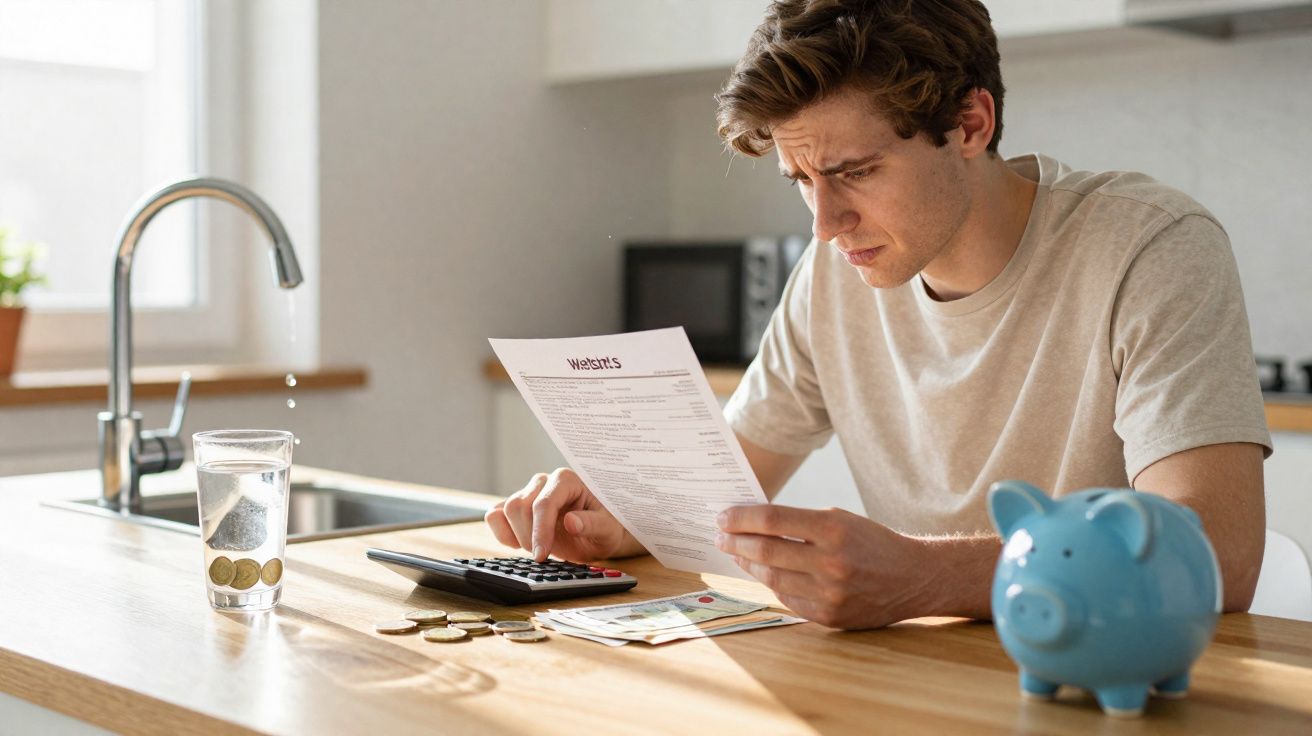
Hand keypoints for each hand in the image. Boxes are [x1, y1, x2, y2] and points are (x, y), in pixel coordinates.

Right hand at [485, 468, 636, 562]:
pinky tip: (519, 544)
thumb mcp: (608, 529)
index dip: (540, 531)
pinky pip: (496, 515)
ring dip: (518, 536)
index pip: (544, 504)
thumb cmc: (606, 526)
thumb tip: (571, 521)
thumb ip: (592, 524)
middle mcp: (544, 481)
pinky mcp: (517, 506)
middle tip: (545, 556)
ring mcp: (528, 492)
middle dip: (529, 536)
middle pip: (520, 506)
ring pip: (506, 510)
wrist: (598, 531)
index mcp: (567, 480)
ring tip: (538, 549)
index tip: (541, 556)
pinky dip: (502, 532)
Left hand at [715, 505, 932, 628]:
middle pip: (766, 552)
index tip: (722, 517)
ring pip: (772, 579)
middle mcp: (831, 562)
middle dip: (736, 542)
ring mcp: (830, 593)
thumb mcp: (840, 519)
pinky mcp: (829, 617)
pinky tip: (763, 574)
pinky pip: (788, 599)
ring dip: (748, 565)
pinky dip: (772, 585)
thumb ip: (799, 521)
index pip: (772, 520)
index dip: (741, 518)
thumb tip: (752, 523)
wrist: (913, 578)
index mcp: (833, 529)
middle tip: (720, 536)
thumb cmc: (872, 542)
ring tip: (736, 554)